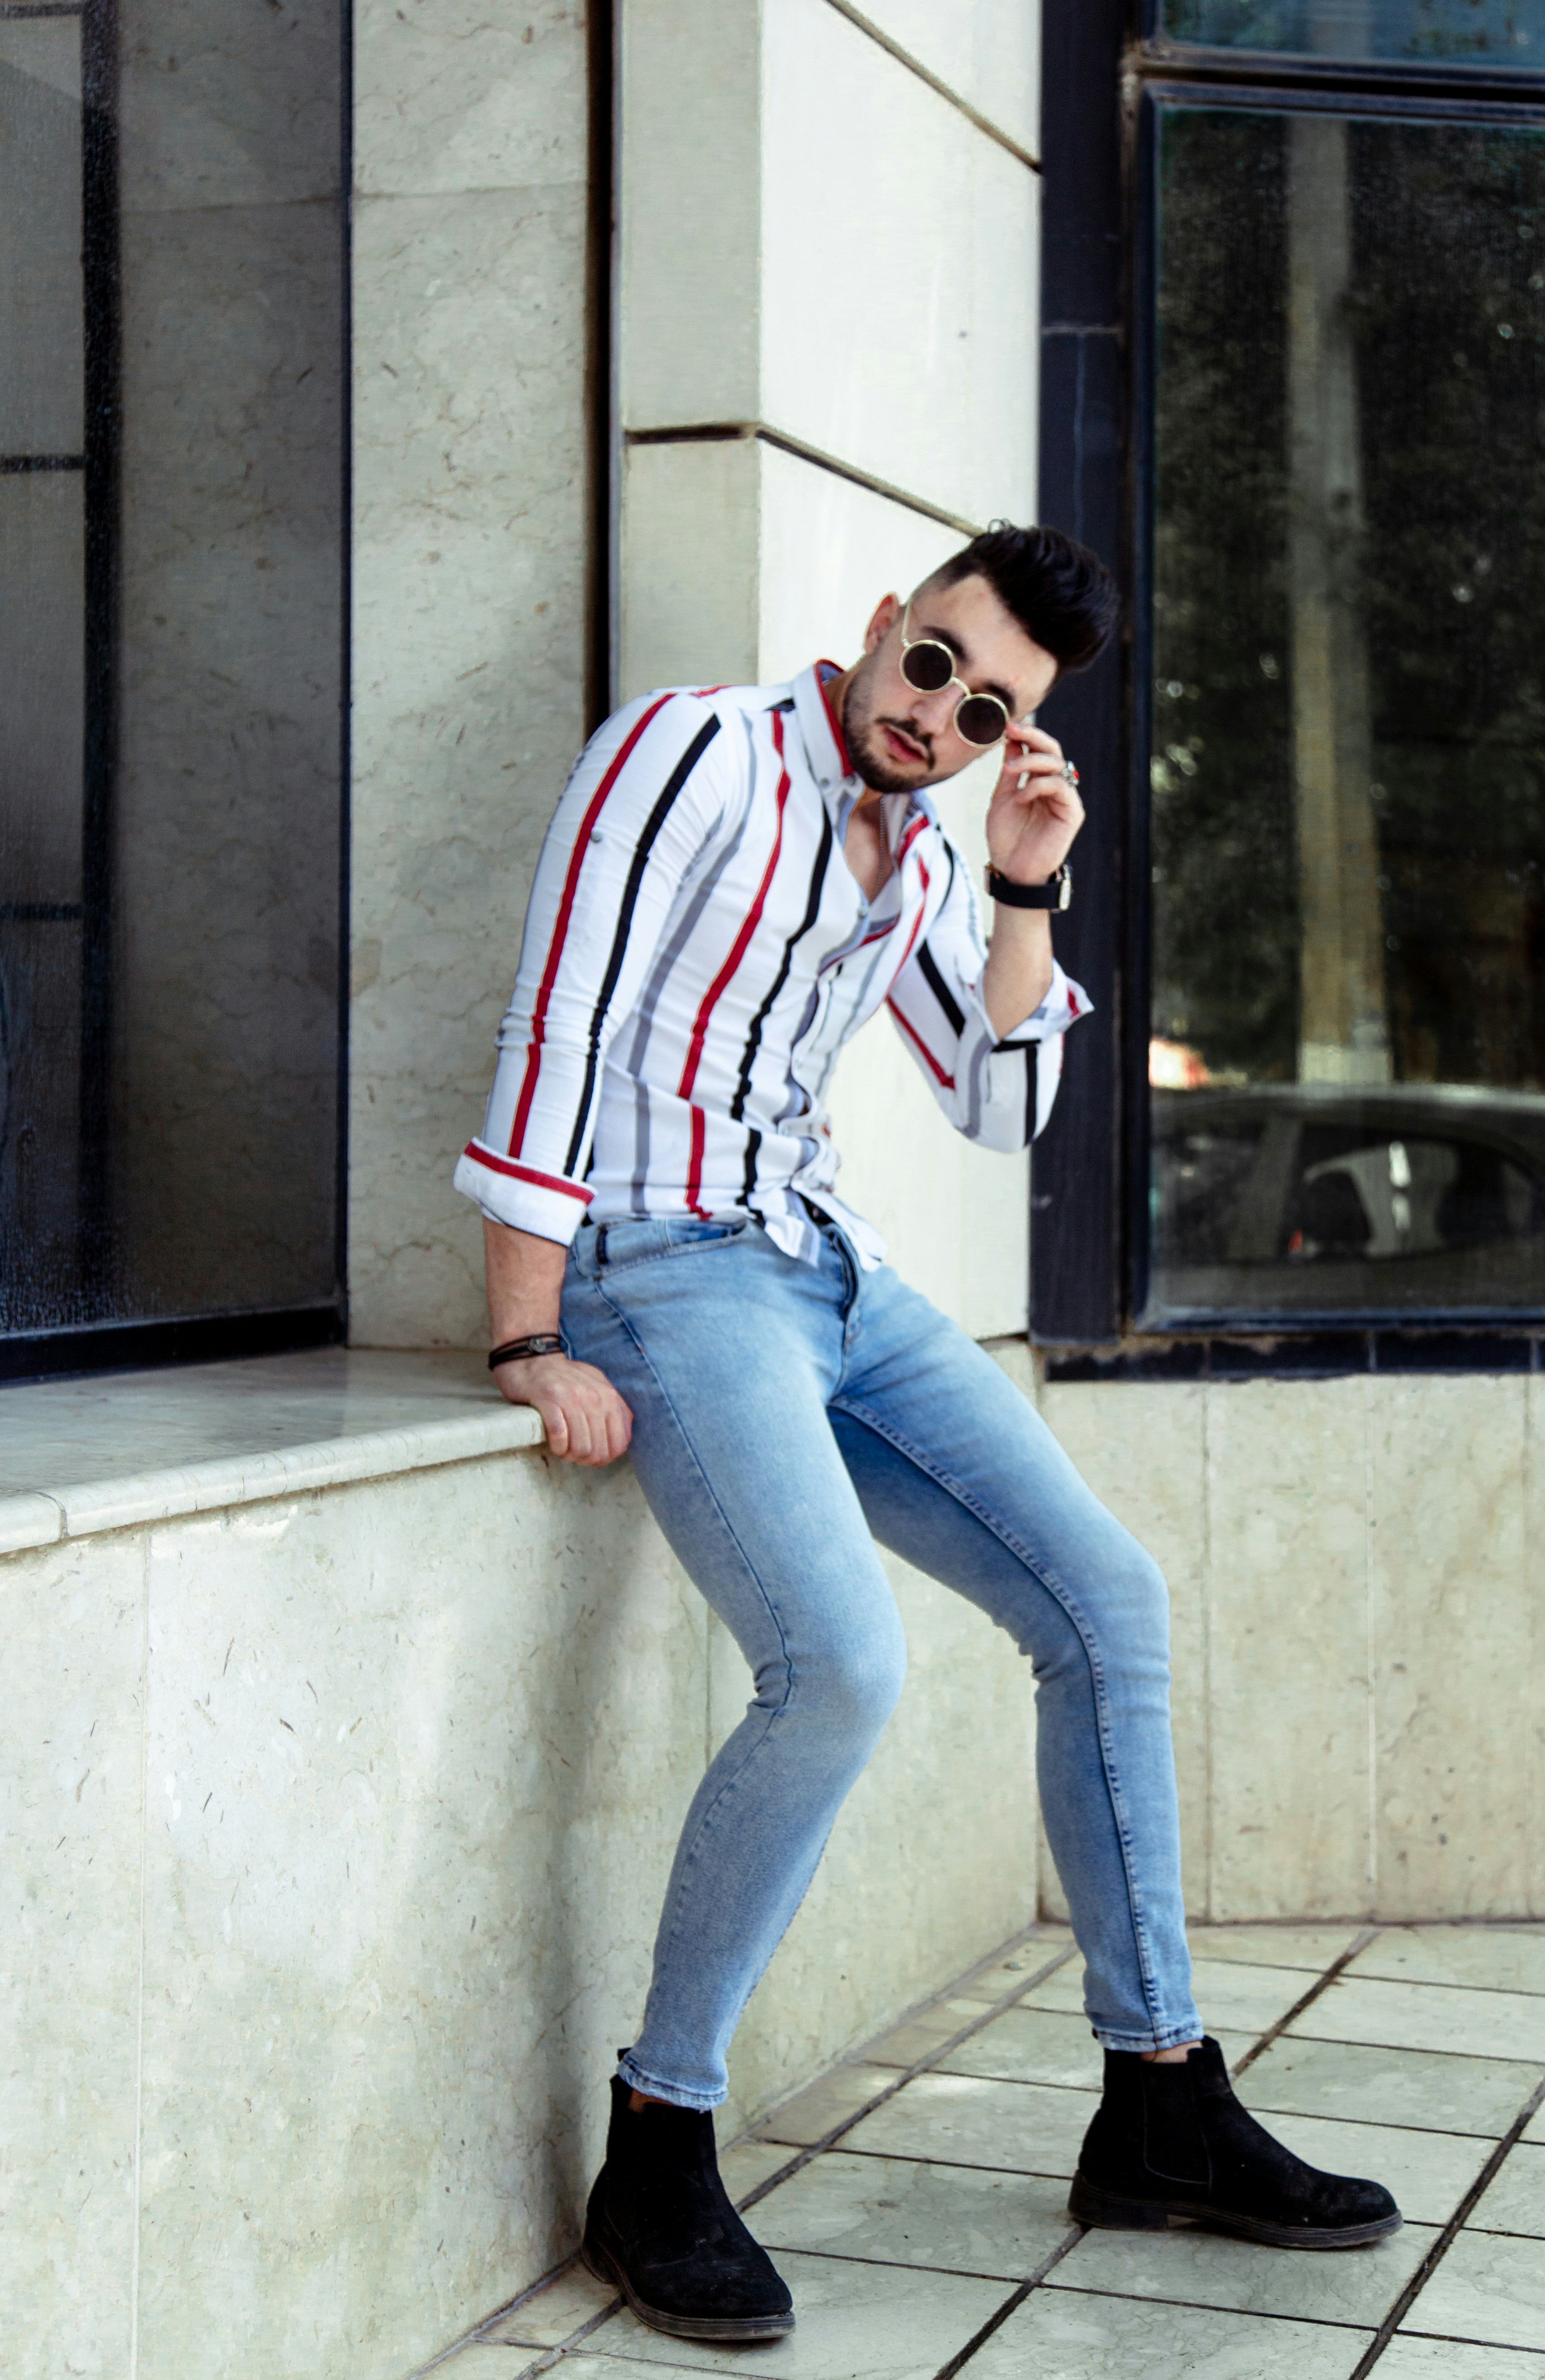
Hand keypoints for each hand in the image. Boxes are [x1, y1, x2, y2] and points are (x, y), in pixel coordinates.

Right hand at [491, 1351, 633, 1465]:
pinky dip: (557, 1446)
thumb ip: (616, 1410)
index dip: (607, 1458)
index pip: (620, 1443)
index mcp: (610, 1397)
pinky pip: (559, 1436)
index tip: (592, 1456)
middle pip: (599, 1450)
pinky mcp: (548, 1399)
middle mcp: (594, 1396)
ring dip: (570, 1455)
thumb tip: (625, 1439)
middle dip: (586, 1460)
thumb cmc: (566, 1380)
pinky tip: (554, 1443)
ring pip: (581, 1447)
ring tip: (563, 1449)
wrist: (533, 1361)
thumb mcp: (599, 1388)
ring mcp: (572, 1397)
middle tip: (574, 1454)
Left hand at [986, 722, 1083, 887]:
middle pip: (1052, 750)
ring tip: (1009, 771)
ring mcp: (1065, 798)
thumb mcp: (1002, 798)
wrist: (1012, 871)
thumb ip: (1010, 770)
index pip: (1038, 749)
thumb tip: (1012, 739)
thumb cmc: (1006, 838)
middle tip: (1013, 730)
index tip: (1007, 725)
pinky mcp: (1072, 812)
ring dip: (1031, 762)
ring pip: (1056, 765)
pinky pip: (1061, 787)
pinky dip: (1039, 785)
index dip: (1026, 735)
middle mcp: (1054, 786)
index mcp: (1038, 781)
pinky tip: (1022, 796)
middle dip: (1033, 736)